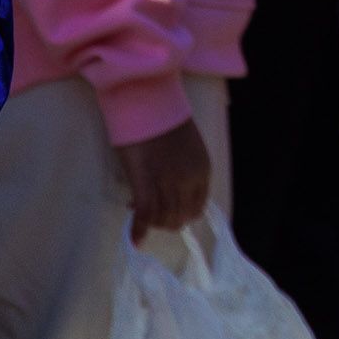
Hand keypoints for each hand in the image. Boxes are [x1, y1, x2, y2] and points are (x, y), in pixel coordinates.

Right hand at [116, 117, 209, 238]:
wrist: (146, 99)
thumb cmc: (162, 118)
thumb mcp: (186, 147)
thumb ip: (185, 170)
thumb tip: (172, 190)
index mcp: (203, 170)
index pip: (196, 209)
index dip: (180, 213)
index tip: (165, 206)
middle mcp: (189, 181)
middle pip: (179, 218)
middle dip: (164, 220)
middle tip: (147, 209)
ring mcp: (168, 183)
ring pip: (163, 219)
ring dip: (151, 222)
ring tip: (137, 208)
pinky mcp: (146, 183)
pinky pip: (145, 215)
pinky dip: (139, 230)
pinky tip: (135, 239)